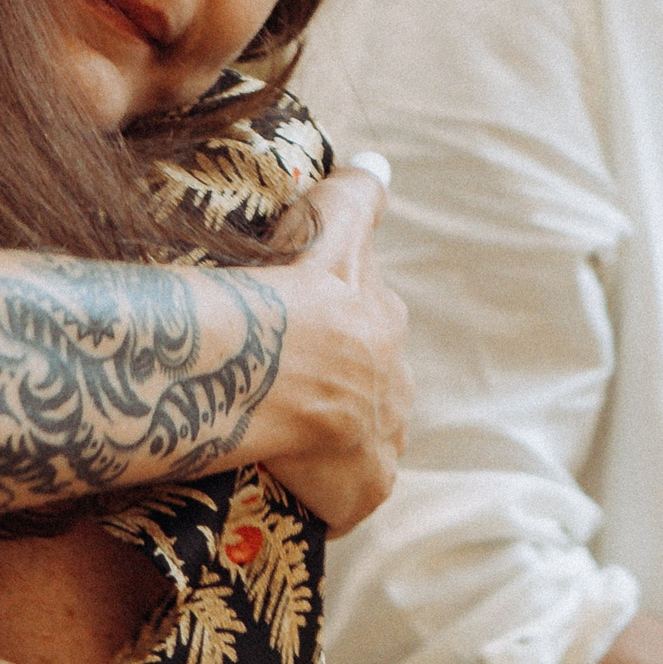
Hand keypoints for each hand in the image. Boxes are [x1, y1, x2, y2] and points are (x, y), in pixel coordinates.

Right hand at [260, 167, 411, 531]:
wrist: (267, 366)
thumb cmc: (293, 291)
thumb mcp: (330, 229)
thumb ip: (356, 197)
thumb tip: (379, 164)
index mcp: (382, 324)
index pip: (366, 327)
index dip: (332, 331)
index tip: (297, 336)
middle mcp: (395, 385)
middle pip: (368, 388)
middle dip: (337, 392)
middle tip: (281, 394)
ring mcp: (382, 440)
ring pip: (360, 442)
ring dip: (330, 445)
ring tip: (280, 446)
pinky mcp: (364, 489)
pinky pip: (348, 499)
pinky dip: (326, 497)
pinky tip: (290, 494)